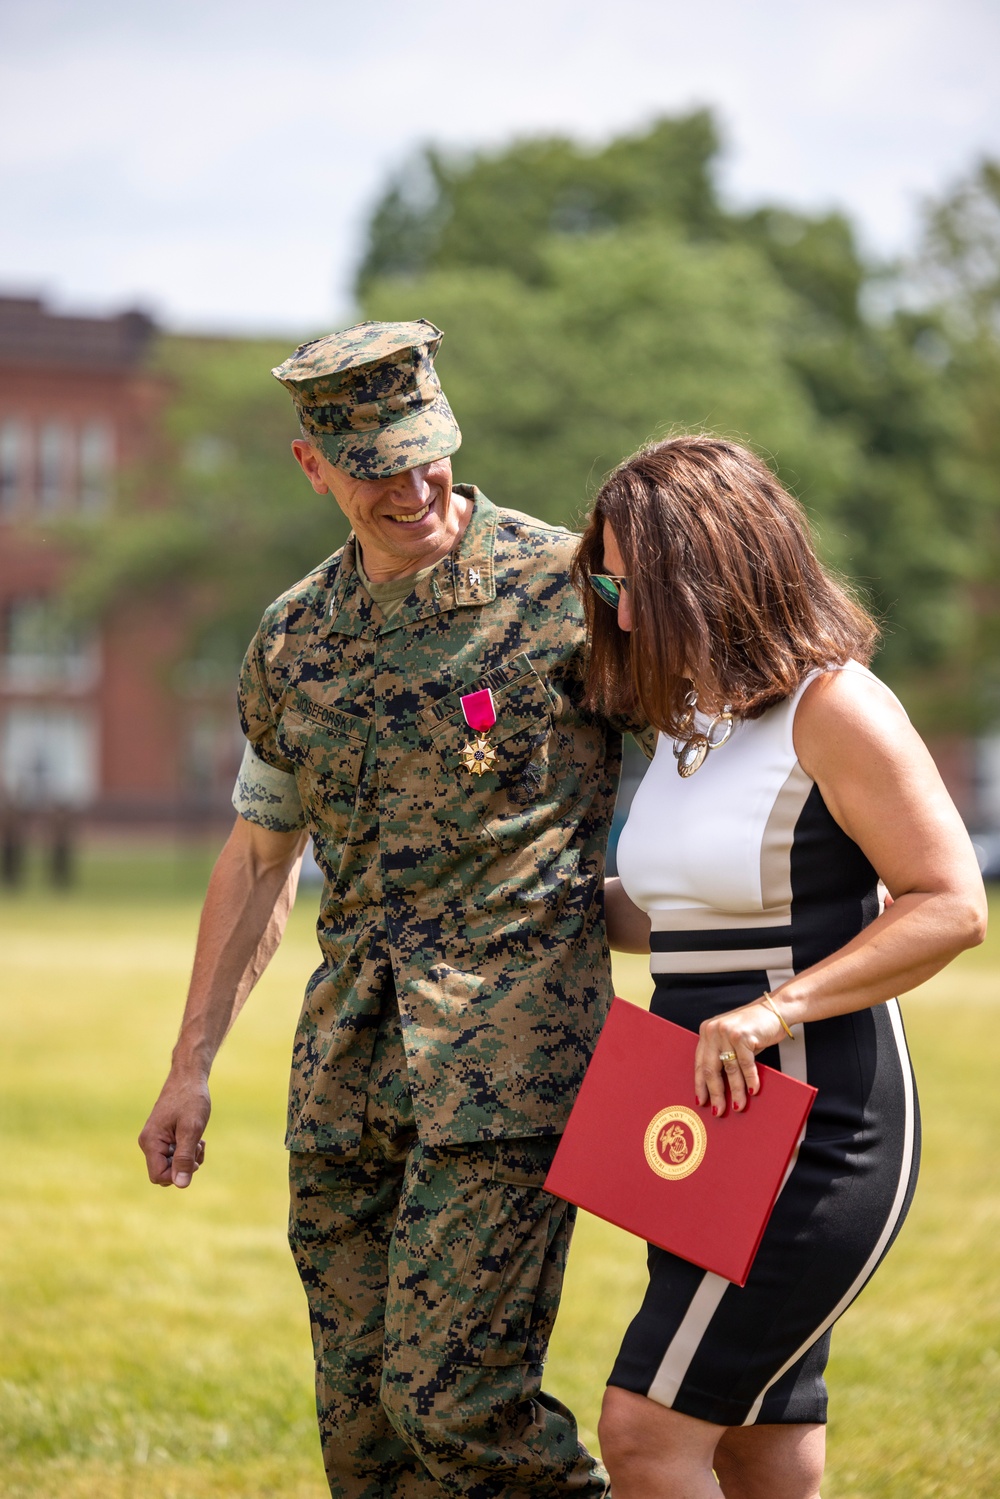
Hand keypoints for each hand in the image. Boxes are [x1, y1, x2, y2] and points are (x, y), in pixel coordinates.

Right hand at [138, 1073, 210, 1187]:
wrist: (189, 1076)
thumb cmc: (191, 1099)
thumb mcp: (191, 1129)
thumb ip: (184, 1158)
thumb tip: (180, 1185)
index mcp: (150, 1142)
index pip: (158, 1176)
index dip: (177, 1174)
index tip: (194, 1160)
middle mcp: (149, 1142)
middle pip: (165, 1172)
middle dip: (184, 1165)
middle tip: (198, 1146)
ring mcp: (156, 1139)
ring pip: (172, 1164)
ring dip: (189, 1157)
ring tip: (199, 1140)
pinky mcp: (164, 1136)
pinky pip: (174, 1154)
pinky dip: (188, 1150)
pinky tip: (197, 1138)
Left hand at [695, 1000, 785, 1116]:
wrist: (776, 1009)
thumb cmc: (754, 1027)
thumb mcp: (732, 1039)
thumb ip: (724, 1055)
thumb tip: (720, 1088)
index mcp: (707, 1031)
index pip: (699, 1063)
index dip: (700, 1084)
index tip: (701, 1101)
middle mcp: (713, 1030)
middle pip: (711, 1069)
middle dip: (715, 1093)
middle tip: (718, 1110)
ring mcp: (727, 1032)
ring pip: (729, 1070)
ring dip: (735, 1091)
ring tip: (738, 1106)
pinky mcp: (742, 1036)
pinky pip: (745, 1064)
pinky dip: (750, 1080)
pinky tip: (753, 1091)